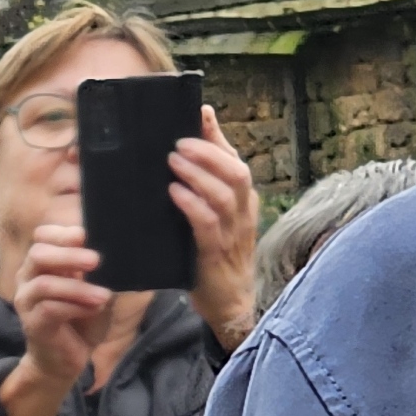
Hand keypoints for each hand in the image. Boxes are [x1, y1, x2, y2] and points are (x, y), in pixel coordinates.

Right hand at [0, 223, 112, 415]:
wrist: (65, 359)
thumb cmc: (80, 320)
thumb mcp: (95, 290)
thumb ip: (100, 272)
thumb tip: (122, 252)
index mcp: (42, 263)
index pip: (42, 236)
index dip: (62, 233)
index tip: (87, 235)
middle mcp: (28, 278)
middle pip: (38, 254)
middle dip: (69, 255)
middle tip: (97, 260)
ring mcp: (26, 301)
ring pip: (44, 284)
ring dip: (77, 287)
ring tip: (103, 295)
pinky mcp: (32, 324)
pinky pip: (50, 310)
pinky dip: (75, 308)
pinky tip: (94, 310)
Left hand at [170, 107, 258, 350]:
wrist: (228, 304)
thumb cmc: (212, 255)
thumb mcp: (210, 217)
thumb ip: (198, 188)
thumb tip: (176, 156)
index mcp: (241, 199)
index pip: (233, 159)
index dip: (216, 134)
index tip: (198, 111)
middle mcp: (242, 212)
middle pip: (235, 171)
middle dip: (208, 151)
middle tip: (178, 142)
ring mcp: (232, 233)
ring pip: (223, 193)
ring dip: (197, 173)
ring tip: (173, 161)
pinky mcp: (216, 253)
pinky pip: (207, 223)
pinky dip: (191, 205)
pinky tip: (174, 193)